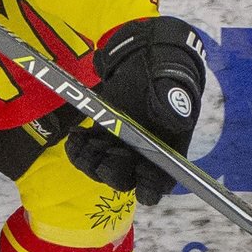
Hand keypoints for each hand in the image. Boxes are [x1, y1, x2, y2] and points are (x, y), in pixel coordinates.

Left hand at [64, 16, 205, 204]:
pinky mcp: (100, 136)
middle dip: (109, 169)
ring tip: (83, 139)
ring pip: (98, 170)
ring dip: (87, 160)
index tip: (135, 168)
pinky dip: (76, 148)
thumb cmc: (166, 78)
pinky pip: (84, 153)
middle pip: (122, 181)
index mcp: (165, 155)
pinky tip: (75, 133)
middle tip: (104, 147)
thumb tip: (175, 121)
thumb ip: (175, 106)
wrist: (147, 63)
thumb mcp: (173, 89)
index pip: (157, 187)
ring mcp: (118, 149)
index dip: (146, 187)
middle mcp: (141, 158)